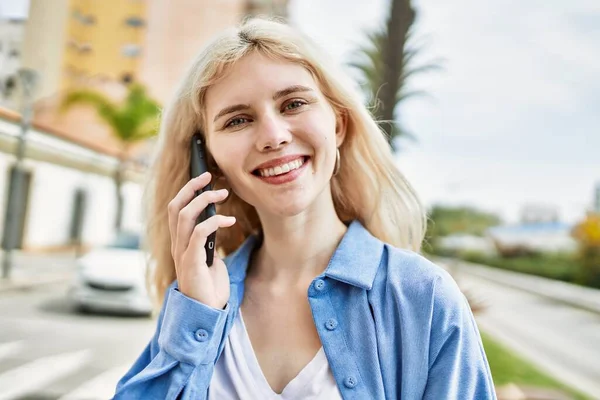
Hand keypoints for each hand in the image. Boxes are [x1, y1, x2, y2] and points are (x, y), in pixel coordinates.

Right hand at [167, 172, 234, 308]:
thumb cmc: (210, 287)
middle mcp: (177, 246)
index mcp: (180, 243)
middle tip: (209, 176)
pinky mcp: (191, 262)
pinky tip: (229, 221)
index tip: (203, 177)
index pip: (175, 209)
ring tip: (223, 194)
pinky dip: (214, 222)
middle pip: (175, 207)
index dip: (187, 190)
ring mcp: (182, 254)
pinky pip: (198, 234)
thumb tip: (217, 221)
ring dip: (204, 200)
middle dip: (191, 187)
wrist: (206, 314)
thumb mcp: (210, 257)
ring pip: (184, 216)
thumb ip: (208, 240)